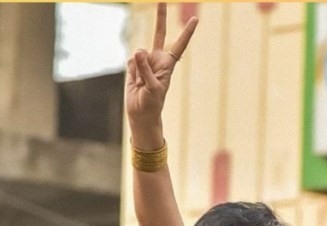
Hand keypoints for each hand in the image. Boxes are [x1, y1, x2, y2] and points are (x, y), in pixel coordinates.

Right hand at [126, 3, 197, 144]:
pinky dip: (131, 71)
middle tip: (161, 0)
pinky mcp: (134, 66)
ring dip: (138, 68)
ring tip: (141, 83)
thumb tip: (138, 50)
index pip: (179, 45)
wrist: (141, 113)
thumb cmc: (152, 104)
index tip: (196, 19)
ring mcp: (145, 61)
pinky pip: (130, 61)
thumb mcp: (152, 88)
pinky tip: (135, 81)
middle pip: (159, 34)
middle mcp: (157, 59)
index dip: (186, 33)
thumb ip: (145, 69)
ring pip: (138, 54)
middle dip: (160, 18)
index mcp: (168, 65)